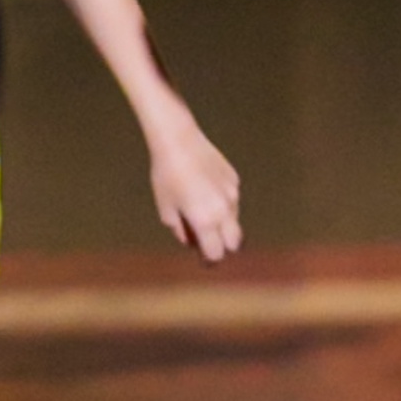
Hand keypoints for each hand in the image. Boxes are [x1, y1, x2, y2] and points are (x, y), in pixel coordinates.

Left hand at [144, 106, 242, 263]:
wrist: (178, 140)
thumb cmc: (166, 176)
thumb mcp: (166, 210)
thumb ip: (181, 232)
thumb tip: (193, 242)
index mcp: (206, 222)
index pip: (216, 254)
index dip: (209, 260)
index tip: (202, 260)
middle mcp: (224, 210)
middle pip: (235, 243)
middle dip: (223, 246)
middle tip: (207, 242)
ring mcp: (232, 194)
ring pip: (234, 221)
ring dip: (222, 224)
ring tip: (200, 210)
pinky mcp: (234, 179)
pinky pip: (232, 200)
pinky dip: (222, 204)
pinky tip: (205, 189)